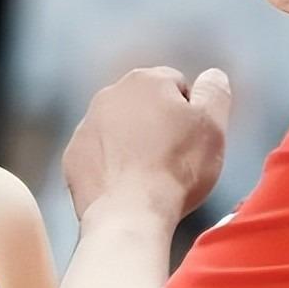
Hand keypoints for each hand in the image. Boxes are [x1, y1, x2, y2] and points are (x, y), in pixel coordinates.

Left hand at [62, 67, 231, 227]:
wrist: (130, 211)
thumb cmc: (175, 169)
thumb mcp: (212, 125)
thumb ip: (214, 92)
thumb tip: (213, 76)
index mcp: (145, 81)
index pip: (176, 86)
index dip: (191, 113)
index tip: (193, 137)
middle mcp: (110, 95)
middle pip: (145, 105)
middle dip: (159, 125)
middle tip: (174, 157)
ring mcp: (86, 124)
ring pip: (119, 128)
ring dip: (133, 143)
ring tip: (151, 173)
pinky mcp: (73, 153)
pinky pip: (98, 153)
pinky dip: (110, 164)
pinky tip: (126, 183)